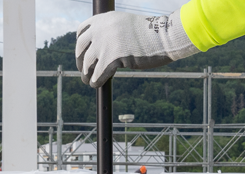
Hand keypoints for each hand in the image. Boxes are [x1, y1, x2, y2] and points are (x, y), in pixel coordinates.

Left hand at [75, 11, 198, 86]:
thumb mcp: (125, 24)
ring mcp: (105, 43)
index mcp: (104, 19)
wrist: (164, 36)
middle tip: (84, 70)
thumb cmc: (150, 33)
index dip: (80, 45)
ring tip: (88, 81)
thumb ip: (111, 30)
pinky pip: (98, 73)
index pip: (82, 32)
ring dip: (86, 74)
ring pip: (87, 63)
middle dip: (80, 62)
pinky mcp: (112, 58)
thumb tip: (101, 46)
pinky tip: (96, 84)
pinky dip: (95, 81)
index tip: (82, 54)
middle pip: (81, 48)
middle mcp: (101, 29)